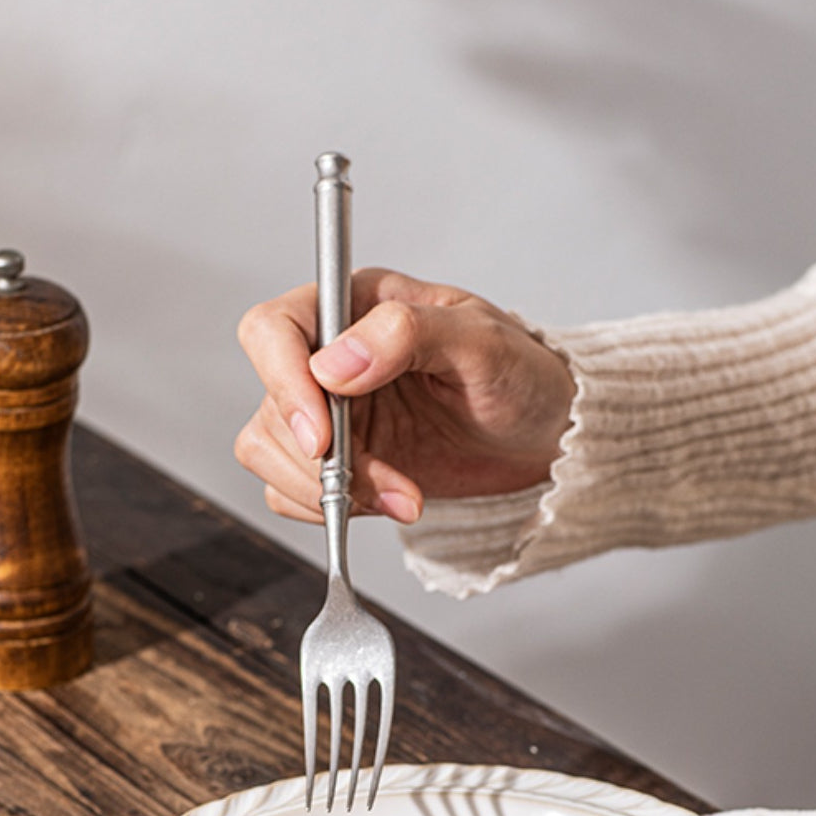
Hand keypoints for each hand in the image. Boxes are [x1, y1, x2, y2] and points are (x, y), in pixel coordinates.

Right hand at [235, 268, 574, 522]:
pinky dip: (333, 509)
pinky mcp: (337, 461)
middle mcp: (330, 356)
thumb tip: (336, 364)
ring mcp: (330, 413)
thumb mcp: (480, 341)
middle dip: (319, 458)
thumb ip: (407, 334)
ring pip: (271, 453)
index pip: (273, 330)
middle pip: (270, 405)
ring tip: (401, 496)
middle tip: (380, 481)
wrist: (545, 435)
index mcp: (355, 305)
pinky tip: (391, 501)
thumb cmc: (522, 374)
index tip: (321, 435)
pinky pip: (292, 492)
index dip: (282, 382)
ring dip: (329, 489)